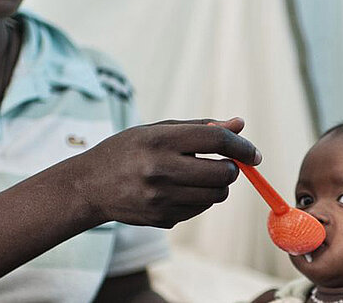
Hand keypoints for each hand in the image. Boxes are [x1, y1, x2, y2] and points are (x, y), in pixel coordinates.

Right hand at [67, 117, 258, 227]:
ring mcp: (160, 198)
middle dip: (231, 169)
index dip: (242, 147)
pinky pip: (199, 210)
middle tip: (223, 164)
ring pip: (216, 196)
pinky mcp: (161, 218)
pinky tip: (178, 191)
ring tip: (198, 176)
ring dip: (217, 186)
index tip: (253, 153)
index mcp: (160, 140)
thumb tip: (239, 124)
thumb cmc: (127, 151)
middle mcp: (160, 170)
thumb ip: (200, 128)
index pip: (217, 141)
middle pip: (222, 173)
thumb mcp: (158, 130)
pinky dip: (199, 200)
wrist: (89, 186)